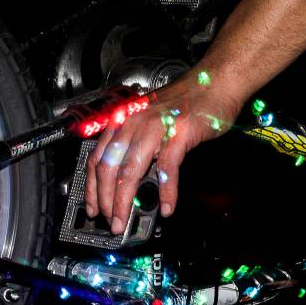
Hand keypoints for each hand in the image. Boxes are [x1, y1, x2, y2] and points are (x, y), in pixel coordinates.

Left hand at [84, 74, 243, 232]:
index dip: (92, 189)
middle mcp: (132, 123)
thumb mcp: (148, 123)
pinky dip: (166, 192)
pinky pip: (166, 168)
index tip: (93, 208)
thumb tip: (128, 186)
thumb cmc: (183, 104)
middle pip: (109, 169)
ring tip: (127, 220)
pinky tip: (167, 207)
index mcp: (122, 122)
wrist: (213, 83)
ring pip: (130, 171)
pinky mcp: (179, 133)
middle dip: (106, 201)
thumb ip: (135, 149)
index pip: (96, 160)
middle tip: (112, 222)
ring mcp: (154, 128)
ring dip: (126, 201)